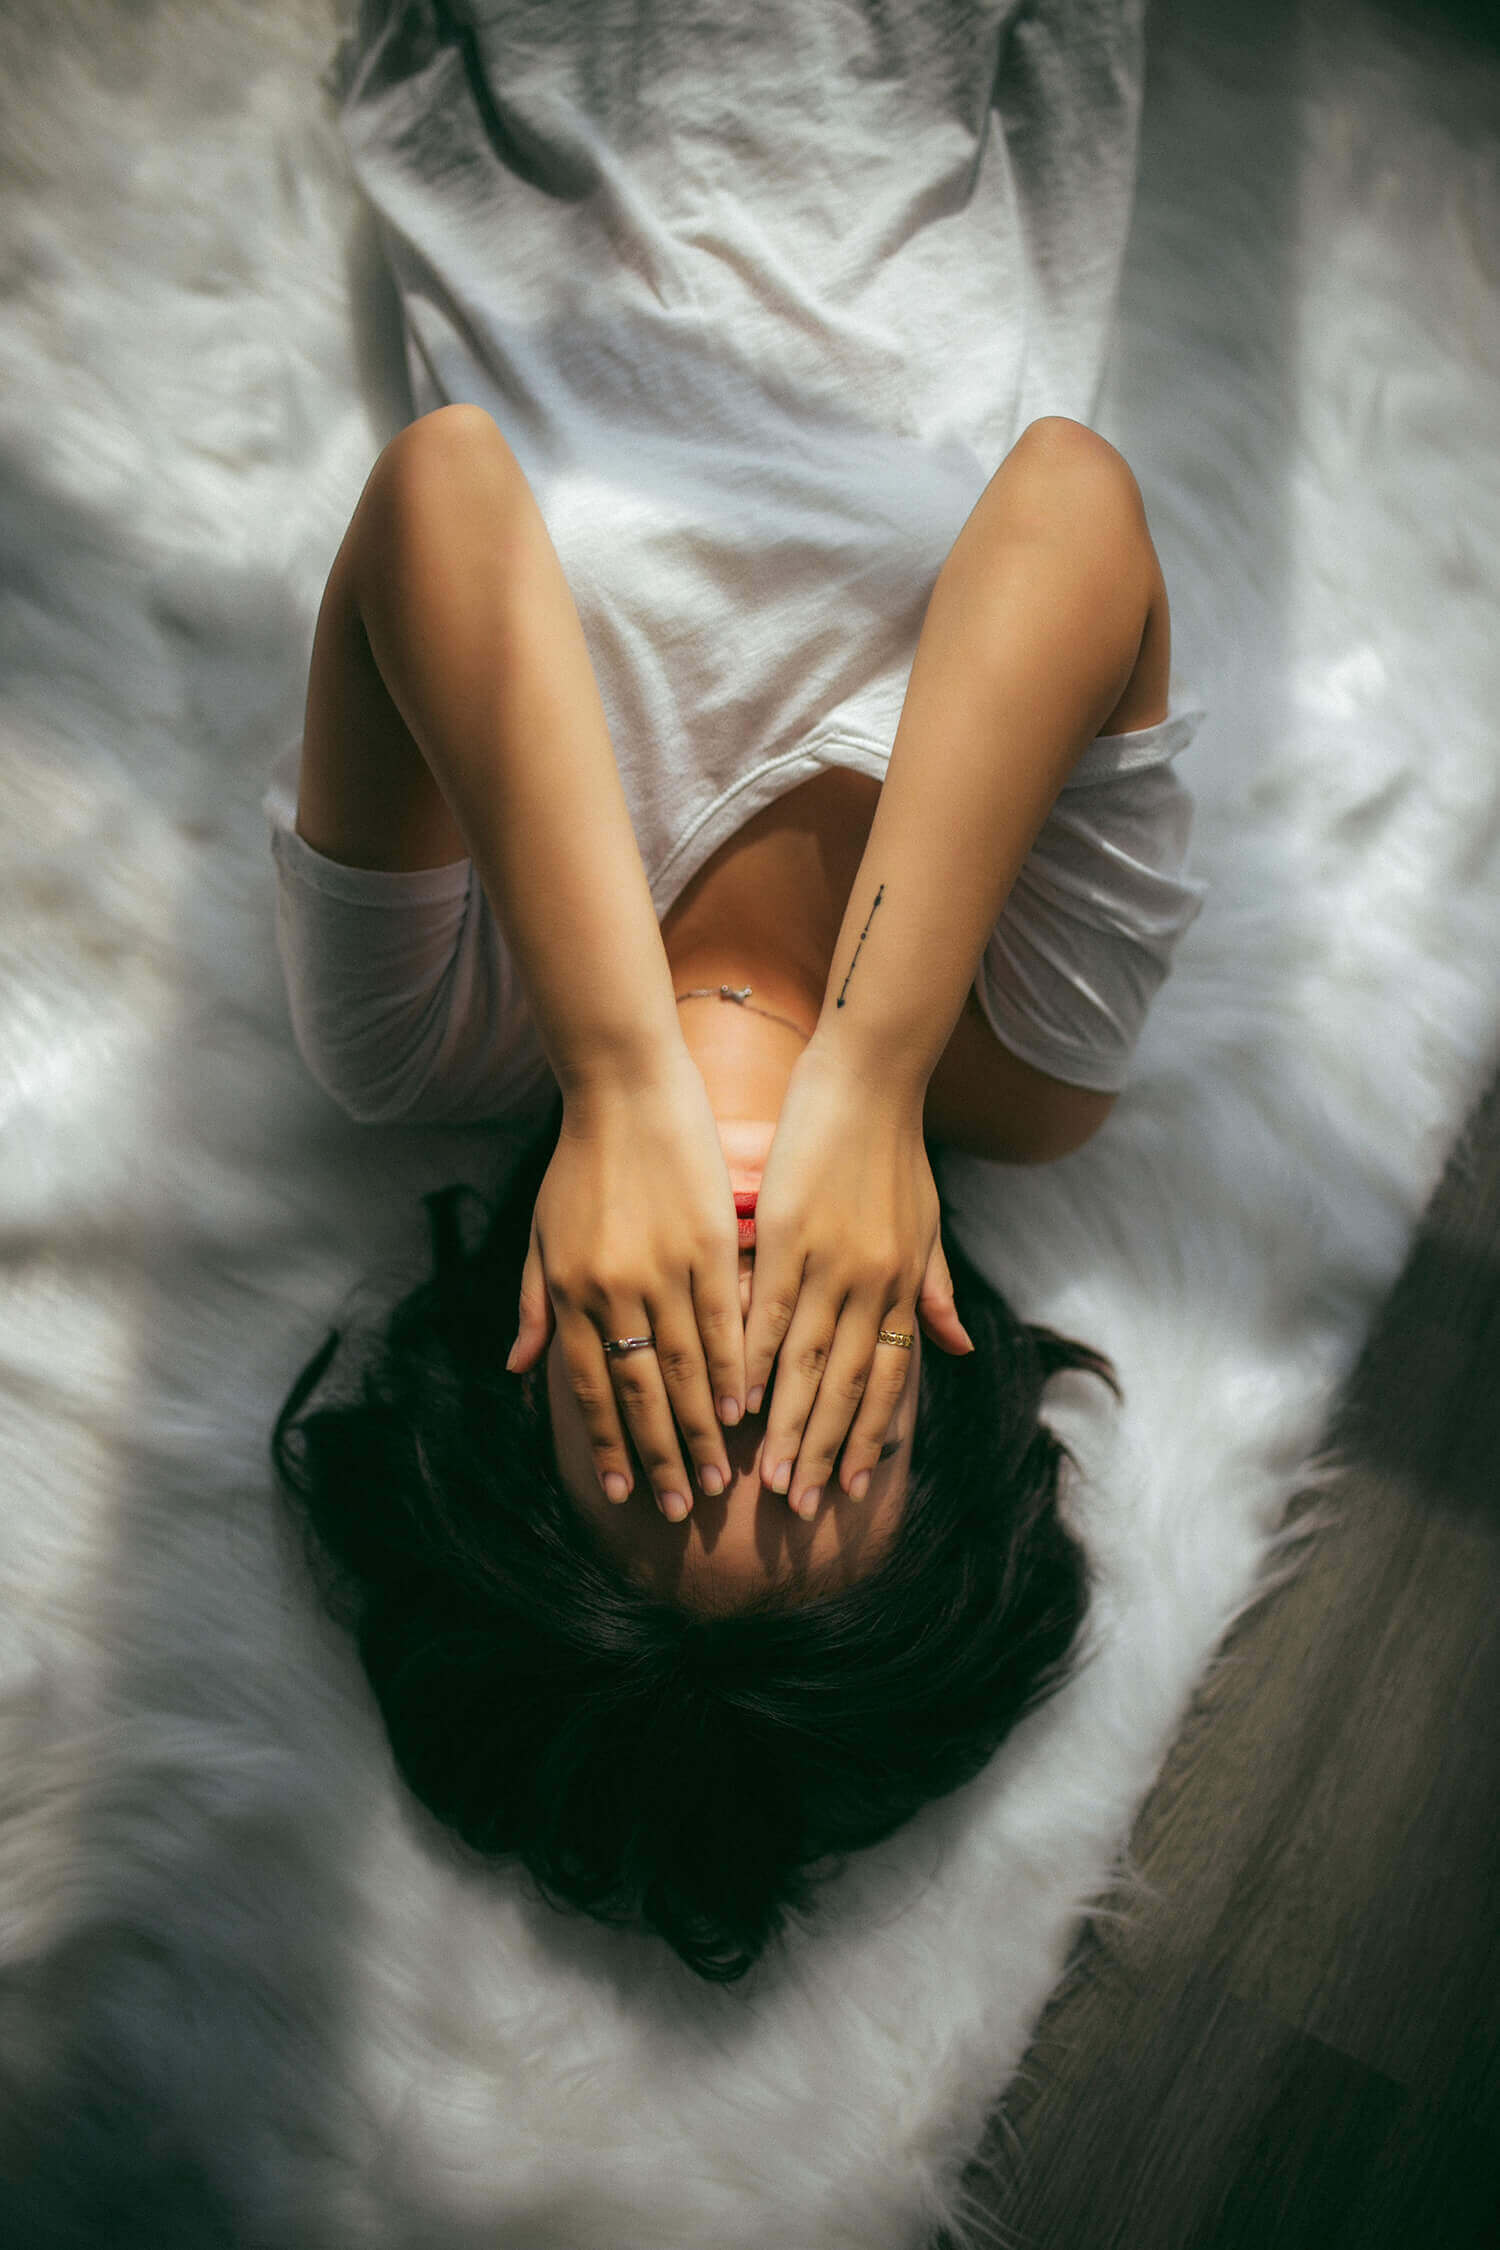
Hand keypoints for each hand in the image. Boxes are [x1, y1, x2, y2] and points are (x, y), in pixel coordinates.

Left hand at [504, 1054, 743, 1517]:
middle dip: (659, 1455)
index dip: (605, 1442)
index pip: (587, 1386)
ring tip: (721, 1475)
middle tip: (682, 1509)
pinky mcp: (707, 1241)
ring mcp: (662, 1267)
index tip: (620, 1491)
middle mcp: (612, 1288)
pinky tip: (746, 1405)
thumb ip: (534, 1305)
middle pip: (639, 1390)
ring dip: (702, 1426)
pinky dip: (734, 1367)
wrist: (624, 1088)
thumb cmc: (579, 1162)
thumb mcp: (541, 1235)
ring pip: (685, 1365)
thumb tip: (521, 1373)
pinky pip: (723, 1319)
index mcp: (569, 1290)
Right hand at [742, 1045, 974, 1517]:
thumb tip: (959, 1350)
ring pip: (806, 1362)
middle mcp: (873, 1284)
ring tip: (764, 1478)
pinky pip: (768, 1311)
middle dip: (823, 1451)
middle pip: (846, 1386)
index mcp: (903, 1285)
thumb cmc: (896, 1147)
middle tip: (801, 1507)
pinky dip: (752, 1359)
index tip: (850, 1489)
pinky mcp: (789, 1234)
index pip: (887, 1380)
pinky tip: (734, 1397)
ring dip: (785, 1424)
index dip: (868, 1437)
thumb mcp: (928, 1224)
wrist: (872, 1076)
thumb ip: (936, 1290)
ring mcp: (830, 1262)